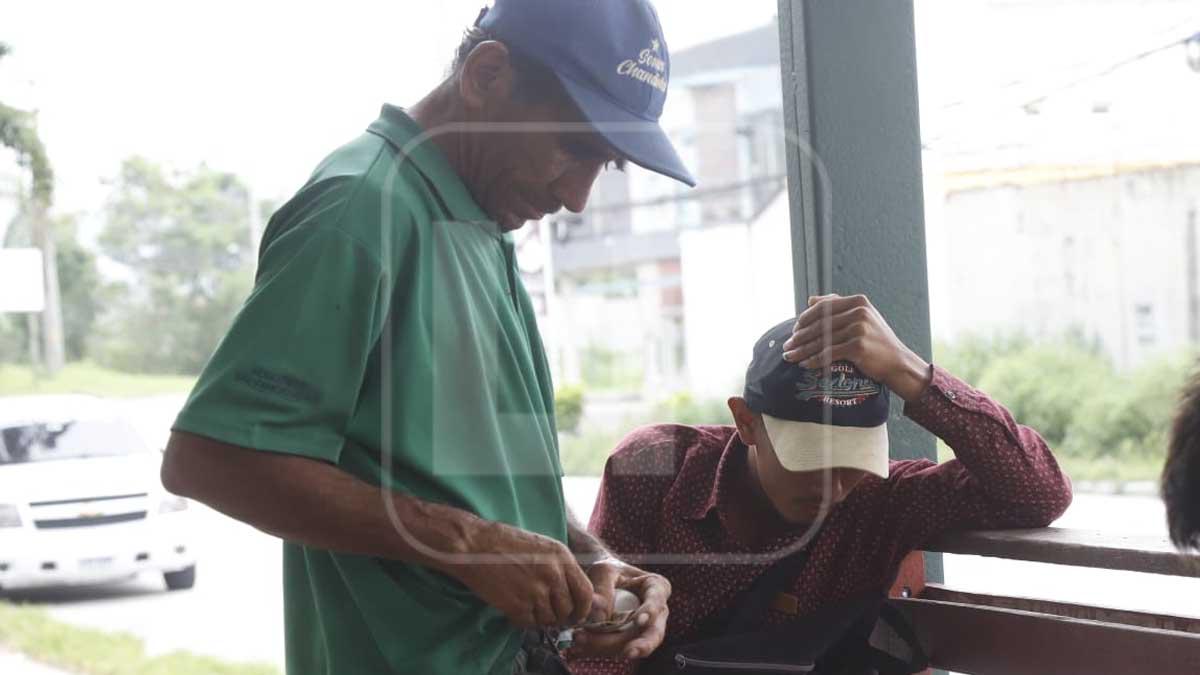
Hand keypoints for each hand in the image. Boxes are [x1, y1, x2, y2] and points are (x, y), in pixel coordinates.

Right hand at [446, 520, 593, 628]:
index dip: (582, 608)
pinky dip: (524, 620)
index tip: (576, 613)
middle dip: (559, 615)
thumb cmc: (505, 542)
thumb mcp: (543, 547)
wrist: (474, 546)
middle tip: (546, 611)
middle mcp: (553, 576)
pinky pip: (530, 624)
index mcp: (562, 558)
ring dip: (541, 618)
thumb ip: (560, 568)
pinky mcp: (517, 606)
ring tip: (527, 605)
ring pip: (549, 620)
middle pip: (568, 610)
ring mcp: (535, 592)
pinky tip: (515, 607)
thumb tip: (570, 594)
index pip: (586, 593)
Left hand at [566, 560, 670, 659]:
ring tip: (581, 640)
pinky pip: (615, 650)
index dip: (650, 612)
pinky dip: (598, 650)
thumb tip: (601, 617)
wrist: (601, 581)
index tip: (639, 621)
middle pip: (653, 633)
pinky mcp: (627, 641)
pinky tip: (580, 647)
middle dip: (641, 645)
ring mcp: (643, 630)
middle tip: (627, 653)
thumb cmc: (607, 570)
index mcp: (656, 588)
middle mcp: (656, 613)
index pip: (657, 601)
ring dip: (607, 647)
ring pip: (631, 645)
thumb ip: (603, 589)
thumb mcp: (603, 570)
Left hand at [782, 294, 931, 401]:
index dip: (805, 319)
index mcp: (858, 301)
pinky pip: (829, 353)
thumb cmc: (877, 341)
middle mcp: (859, 312)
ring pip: (822, 340)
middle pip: (820, 324)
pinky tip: (804, 364)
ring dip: (802, 350)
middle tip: (787, 346)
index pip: (823, 307)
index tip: (794, 330)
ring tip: (790, 356)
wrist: (898, 362)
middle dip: (800, 336)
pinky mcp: (858, 346)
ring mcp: (859, 328)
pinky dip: (814, 360)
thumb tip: (810, 299)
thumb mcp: (861, 317)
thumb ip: (837, 306)